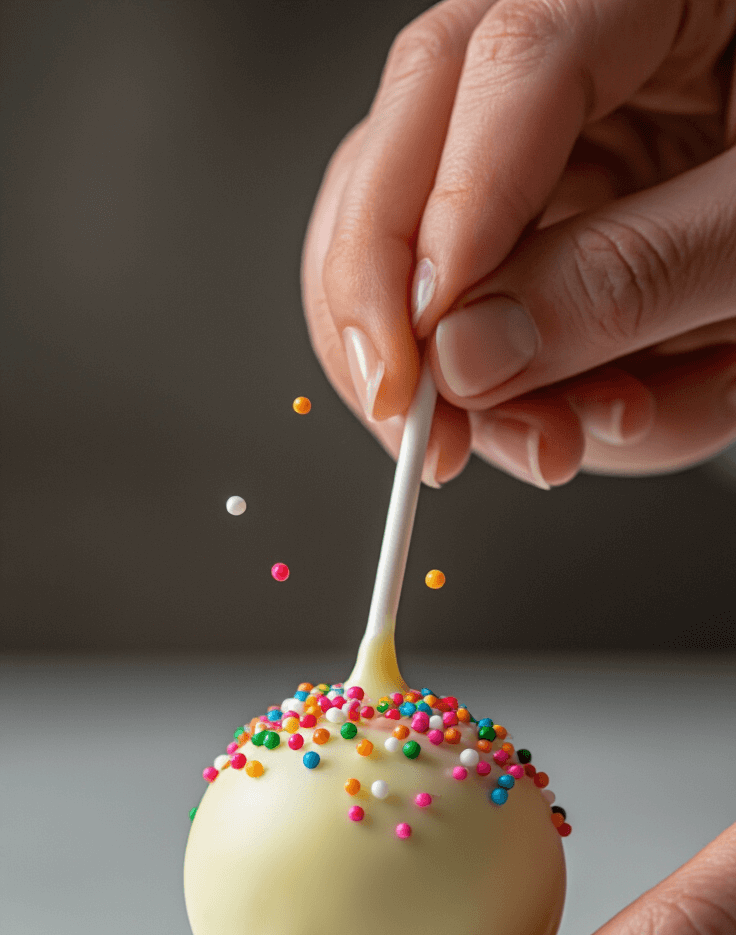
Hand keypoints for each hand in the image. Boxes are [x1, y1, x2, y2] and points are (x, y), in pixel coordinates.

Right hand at [302, 0, 735, 489]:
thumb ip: (630, 282)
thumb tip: (470, 356)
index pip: (503, 61)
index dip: (443, 219)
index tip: (427, 356)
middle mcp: (572, 42)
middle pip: (404, 145)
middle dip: (396, 314)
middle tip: (430, 435)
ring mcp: (546, 137)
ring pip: (415, 246)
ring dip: (476, 378)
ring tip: (566, 442)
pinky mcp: (548, 214)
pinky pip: (482, 308)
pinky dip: (536, 389)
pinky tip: (610, 413)